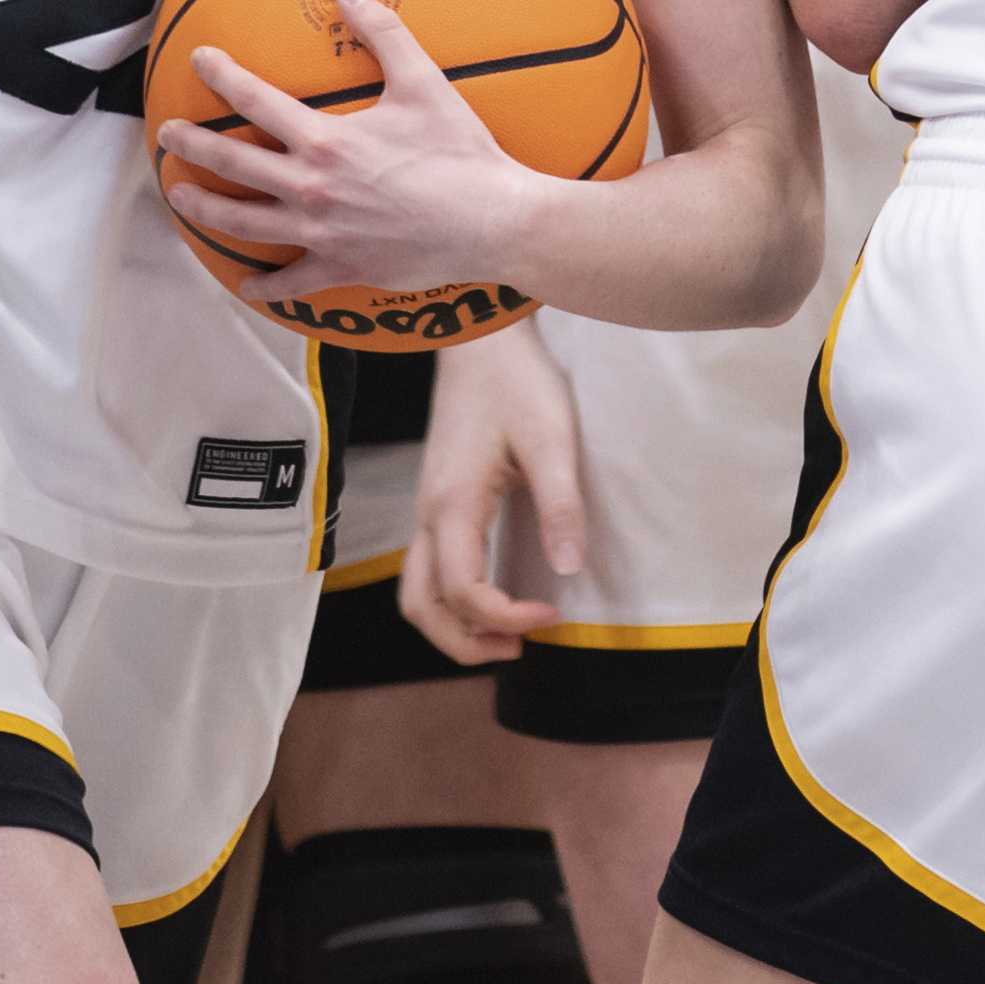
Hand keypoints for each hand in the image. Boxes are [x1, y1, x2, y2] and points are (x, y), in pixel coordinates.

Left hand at [151, 0, 537, 309]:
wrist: (492, 222)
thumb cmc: (460, 153)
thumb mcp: (423, 82)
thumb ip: (384, 33)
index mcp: (326, 140)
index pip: (255, 101)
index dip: (221, 76)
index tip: (199, 59)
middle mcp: (312, 187)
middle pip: (232, 164)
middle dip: (192, 147)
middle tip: (167, 136)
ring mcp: (321, 233)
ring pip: (244, 223)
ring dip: (205, 210)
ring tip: (180, 199)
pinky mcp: (340, 268)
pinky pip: (291, 283)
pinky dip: (264, 285)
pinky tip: (247, 284)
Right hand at [400, 322, 582, 663]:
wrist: (479, 336)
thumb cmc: (515, 380)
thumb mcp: (550, 438)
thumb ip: (560, 505)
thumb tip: (569, 569)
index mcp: (453, 504)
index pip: (464, 591)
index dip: (507, 616)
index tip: (554, 612)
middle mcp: (428, 514)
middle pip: (421, 606)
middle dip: (465, 642)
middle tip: (520, 647)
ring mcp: (425, 507)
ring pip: (415, 592)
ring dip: (452, 626)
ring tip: (504, 634)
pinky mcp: (434, 500)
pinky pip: (425, 569)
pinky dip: (450, 600)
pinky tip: (492, 596)